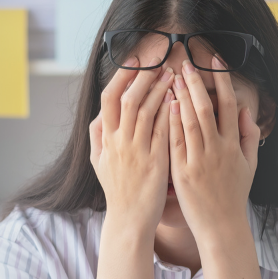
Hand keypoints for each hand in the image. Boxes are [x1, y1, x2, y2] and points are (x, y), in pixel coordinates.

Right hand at [89, 56, 174, 236]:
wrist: (129, 219)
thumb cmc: (118, 189)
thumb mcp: (98, 161)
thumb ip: (97, 136)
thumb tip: (99, 114)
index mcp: (105, 139)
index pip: (109, 98)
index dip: (122, 76)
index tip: (135, 60)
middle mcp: (119, 142)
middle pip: (129, 99)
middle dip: (144, 76)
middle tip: (158, 60)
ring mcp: (137, 152)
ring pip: (148, 111)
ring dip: (160, 89)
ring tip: (172, 74)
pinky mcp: (155, 162)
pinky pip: (164, 130)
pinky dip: (170, 112)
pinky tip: (180, 100)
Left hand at [169, 57, 260, 241]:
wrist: (222, 227)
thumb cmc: (234, 196)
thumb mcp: (249, 165)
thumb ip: (250, 136)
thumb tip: (245, 111)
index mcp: (234, 146)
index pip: (229, 105)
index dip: (222, 81)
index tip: (214, 61)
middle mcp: (217, 151)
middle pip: (206, 108)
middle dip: (196, 83)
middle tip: (186, 63)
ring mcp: (199, 161)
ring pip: (189, 122)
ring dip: (180, 97)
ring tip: (172, 77)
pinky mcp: (182, 173)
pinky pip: (175, 142)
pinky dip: (170, 121)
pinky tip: (164, 105)